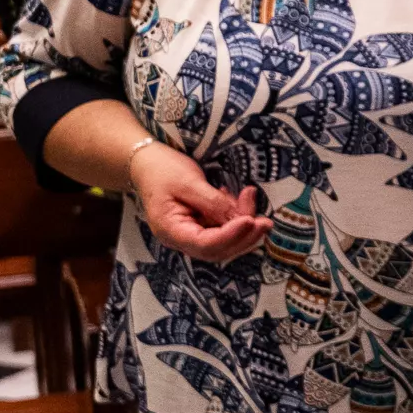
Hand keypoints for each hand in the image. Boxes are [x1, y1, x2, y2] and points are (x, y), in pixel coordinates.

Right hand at [130, 143, 271, 263]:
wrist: (147, 163)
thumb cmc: (162, 170)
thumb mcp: (188, 182)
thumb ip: (213, 202)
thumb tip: (241, 219)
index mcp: (170, 230)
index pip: (205, 245)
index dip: (230, 236)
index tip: (250, 221)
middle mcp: (181, 238)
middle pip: (218, 250)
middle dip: (244, 236)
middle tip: (265, 220)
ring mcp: (191, 234)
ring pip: (224, 242)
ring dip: (244, 227)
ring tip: (250, 197)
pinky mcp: (201, 226)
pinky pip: (223, 229)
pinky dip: (236, 218)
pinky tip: (240, 199)